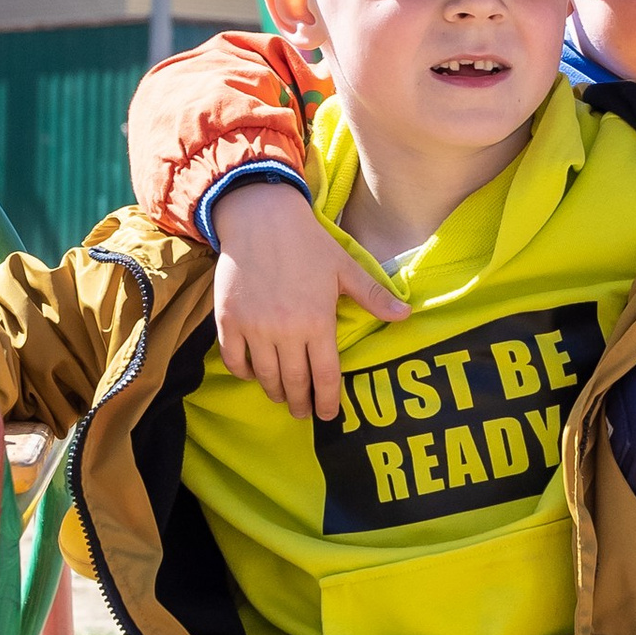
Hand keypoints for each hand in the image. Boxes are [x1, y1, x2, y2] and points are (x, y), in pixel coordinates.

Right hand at [210, 179, 408, 417]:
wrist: (260, 218)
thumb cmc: (307, 242)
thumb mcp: (344, 267)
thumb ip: (373, 295)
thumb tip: (407, 315)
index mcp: (318, 322)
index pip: (326, 376)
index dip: (327, 402)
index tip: (327, 416)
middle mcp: (285, 331)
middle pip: (294, 383)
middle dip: (300, 404)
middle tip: (303, 413)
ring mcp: (254, 328)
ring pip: (265, 376)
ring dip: (275, 391)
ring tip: (282, 396)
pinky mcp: (228, 320)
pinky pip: (234, 360)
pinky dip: (244, 373)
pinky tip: (253, 374)